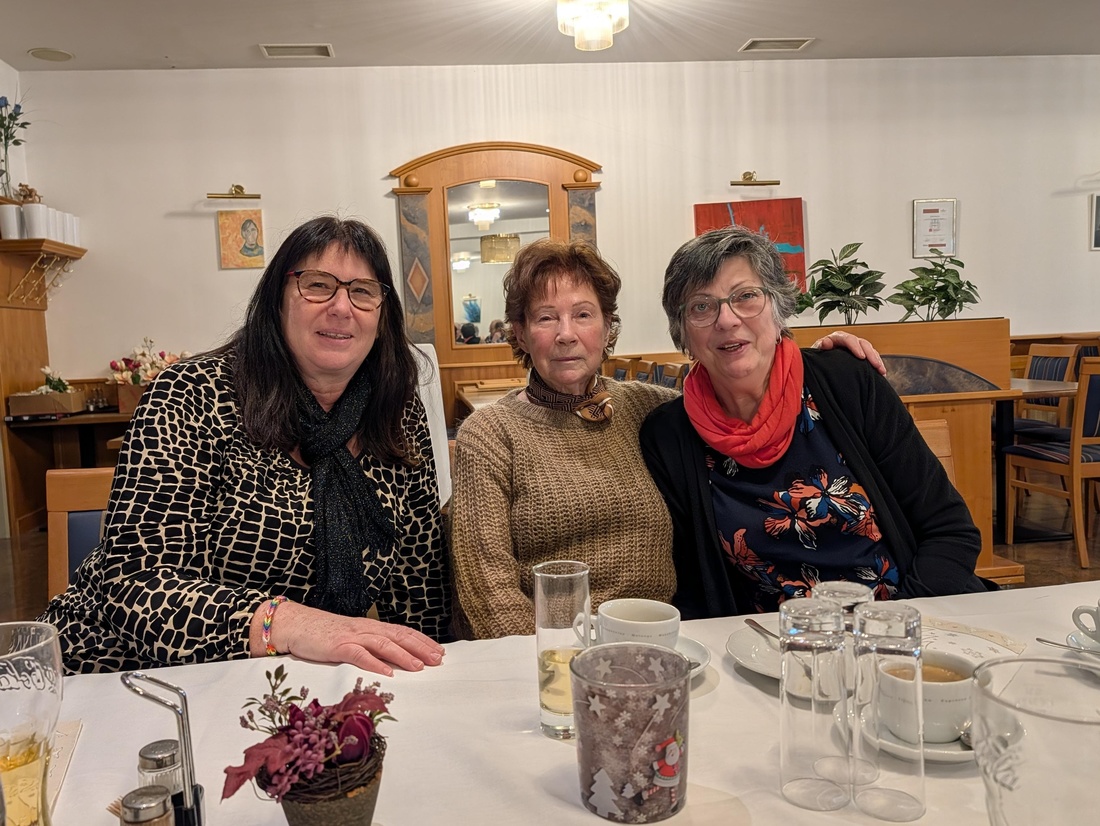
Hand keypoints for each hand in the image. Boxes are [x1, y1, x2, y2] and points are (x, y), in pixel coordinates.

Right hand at [252, 600, 444, 675]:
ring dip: (403, 655)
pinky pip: (359, 654)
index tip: (439, 651)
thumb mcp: (351, 639)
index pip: (402, 633)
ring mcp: (351, 637)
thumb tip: (390, 660)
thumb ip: (368, 646)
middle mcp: (365, 629)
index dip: (421, 641)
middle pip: (398, 637)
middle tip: (438, 660)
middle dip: (420, 648)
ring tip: (420, 667)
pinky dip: (374, 663)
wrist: (295, 624)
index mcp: (370, 628)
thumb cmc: (323, 635)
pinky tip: (388, 672)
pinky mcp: (337, 646)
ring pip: (383, 644)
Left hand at [811, 331, 886, 375]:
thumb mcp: (814, 354)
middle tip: (876, 365)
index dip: (855, 346)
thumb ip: (819, 347)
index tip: (861, 356)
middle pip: (862, 343)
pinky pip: (871, 358)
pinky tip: (881, 373)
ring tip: (881, 371)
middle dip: (871, 354)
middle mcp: (846, 342)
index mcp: (835, 339)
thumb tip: (825, 343)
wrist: (816, 366)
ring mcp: (854, 349)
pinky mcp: (859, 357)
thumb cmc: (815, 360)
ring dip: (876, 360)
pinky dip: (876, 365)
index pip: (847, 338)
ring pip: (869, 350)